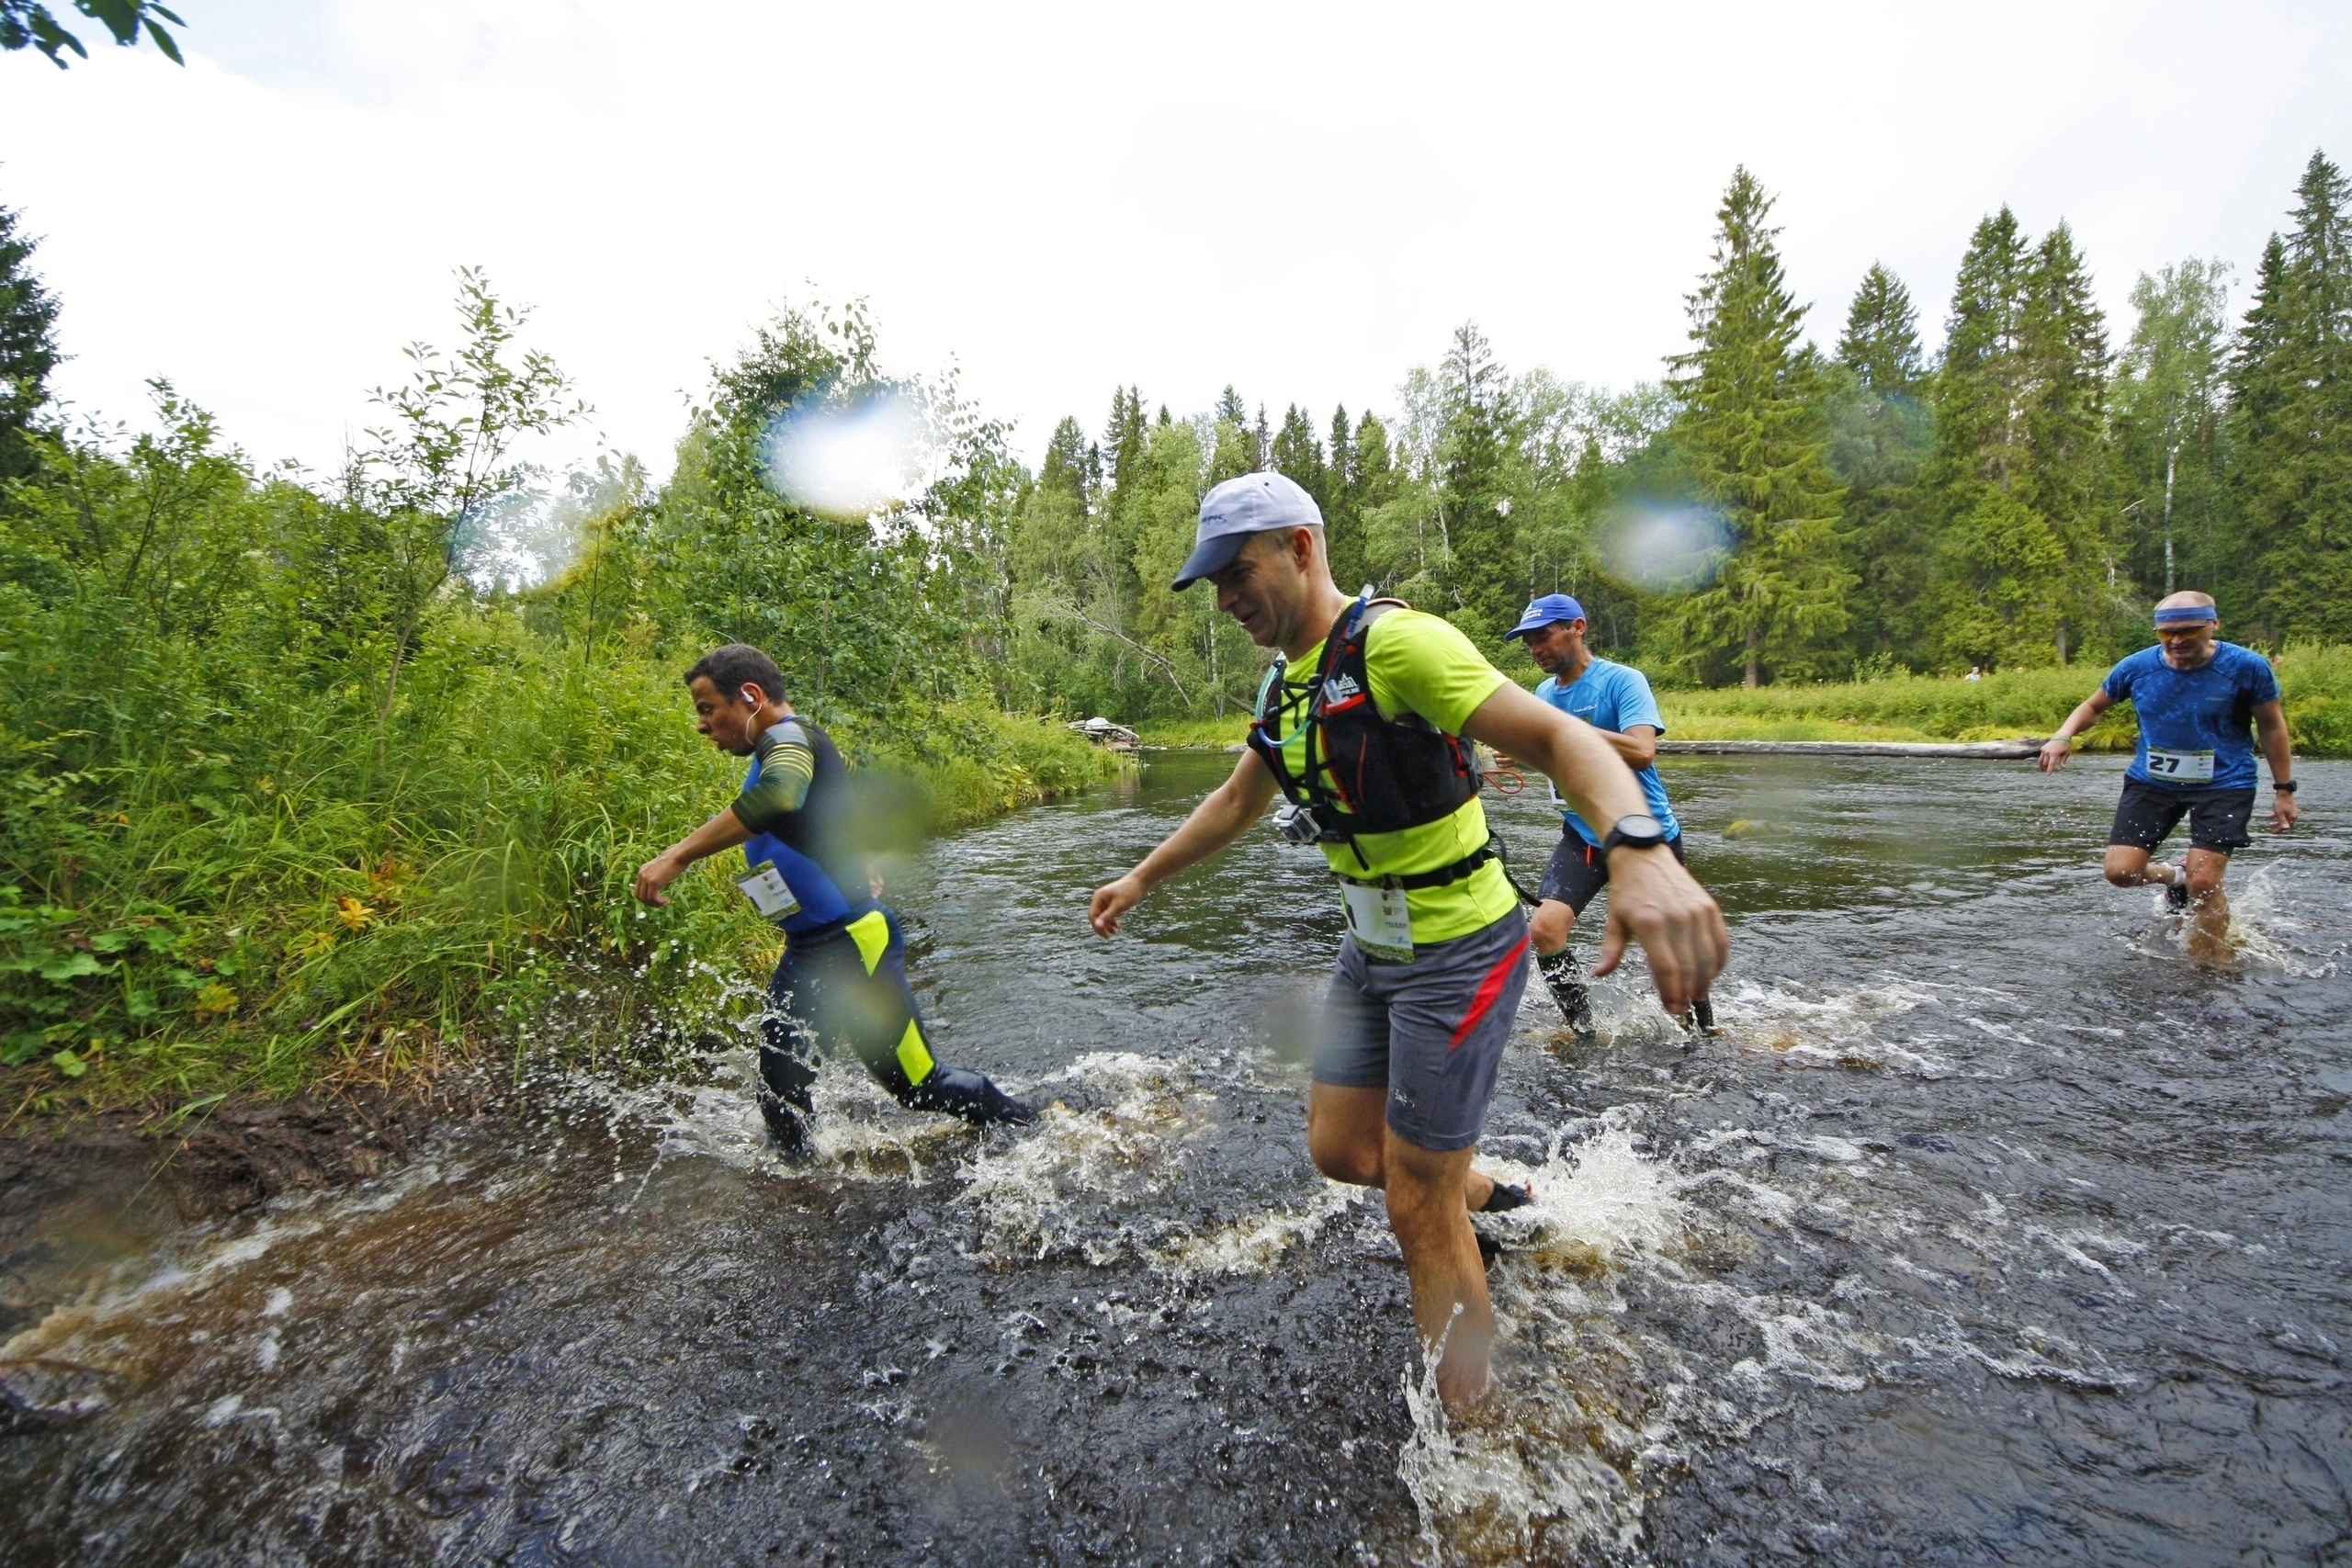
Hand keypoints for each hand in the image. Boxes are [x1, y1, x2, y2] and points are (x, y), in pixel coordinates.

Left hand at [633, 852, 682, 906]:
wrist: (678, 855)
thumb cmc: (674, 861)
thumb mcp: (660, 869)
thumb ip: (655, 875)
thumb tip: (657, 885)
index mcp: (642, 871)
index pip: (638, 890)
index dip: (646, 898)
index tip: (656, 899)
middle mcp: (641, 874)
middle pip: (638, 895)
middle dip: (648, 903)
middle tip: (659, 903)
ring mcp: (646, 878)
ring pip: (645, 898)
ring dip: (654, 903)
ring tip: (664, 902)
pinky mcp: (653, 881)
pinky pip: (652, 897)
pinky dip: (659, 902)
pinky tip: (666, 900)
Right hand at [1089, 873, 1146, 937]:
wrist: (1141, 881)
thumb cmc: (1130, 891)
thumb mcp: (1119, 905)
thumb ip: (1107, 916)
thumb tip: (1097, 926)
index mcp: (1098, 897)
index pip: (1093, 915)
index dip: (1097, 927)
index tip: (1106, 936)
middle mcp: (1100, 898)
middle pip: (1096, 916)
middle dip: (1102, 926)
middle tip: (1109, 936)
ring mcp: (1106, 900)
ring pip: (1103, 916)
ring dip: (1107, 925)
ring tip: (1115, 931)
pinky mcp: (1112, 902)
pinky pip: (1108, 913)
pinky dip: (1112, 920)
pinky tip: (1117, 926)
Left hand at [1594, 848, 1729, 1015]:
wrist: (1645, 857)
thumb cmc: (1627, 892)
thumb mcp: (1614, 921)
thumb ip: (1611, 950)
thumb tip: (1600, 974)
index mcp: (1650, 924)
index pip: (1666, 969)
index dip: (1671, 994)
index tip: (1671, 1009)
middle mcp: (1677, 918)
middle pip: (1689, 968)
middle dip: (1686, 994)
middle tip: (1682, 1009)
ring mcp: (1697, 912)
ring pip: (1708, 958)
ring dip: (1704, 982)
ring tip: (1696, 996)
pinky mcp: (1709, 907)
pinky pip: (1720, 941)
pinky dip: (1718, 962)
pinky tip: (1711, 974)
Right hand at [2037, 735, 2072, 771]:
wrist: (2061, 736)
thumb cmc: (2065, 745)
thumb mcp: (2067, 753)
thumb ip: (2063, 760)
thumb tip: (2063, 767)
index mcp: (2054, 754)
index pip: (2050, 764)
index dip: (2049, 770)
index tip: (2048, 774)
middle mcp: (2047, 752)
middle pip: (2044, 763)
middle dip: (2045, 768)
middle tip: (2046, 772)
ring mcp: (2044, 750)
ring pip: (2040, 760)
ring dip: (2041, 766)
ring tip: (2042, 770)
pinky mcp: (2042, 748)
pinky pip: (2041, 756)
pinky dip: (2042, 760)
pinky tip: (2044, 762)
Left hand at [2272, 789, 2299, 830]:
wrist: (2284, 792)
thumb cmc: (2281, 803)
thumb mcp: (2280, 813)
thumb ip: (2282, 821)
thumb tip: (2286, 829)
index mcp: (2292, 817)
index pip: (2287, 826)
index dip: (2280, 830)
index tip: (2273, 832)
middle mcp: (2293, 815)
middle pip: (2286, 823)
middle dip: (2279, 827)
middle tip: (2272, 829)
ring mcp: (2291, 811)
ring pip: (2284, 819)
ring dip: (2277, 822)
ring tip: (2270, 823)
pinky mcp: (2288, 807)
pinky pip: (2282, 814)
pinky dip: (2276, 816)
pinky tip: (2269, 816)